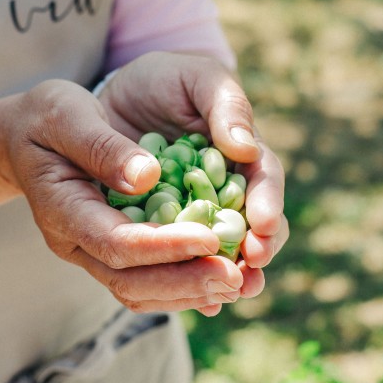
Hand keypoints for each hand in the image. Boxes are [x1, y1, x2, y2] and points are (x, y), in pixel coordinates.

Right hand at [0, 79, 245, 313]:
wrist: (23, 136)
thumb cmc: (46, 116)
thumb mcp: (66, 113)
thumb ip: (103, 145)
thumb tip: (148, 176)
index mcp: (62, 209)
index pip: (116, 242)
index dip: (164, 246)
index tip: (209, 239)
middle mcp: (74, 242)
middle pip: (130, 281)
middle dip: (185, 281)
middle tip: (236, 277)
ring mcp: (91, 253)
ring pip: (140, 291)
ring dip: (189, 292)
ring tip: (239, 283)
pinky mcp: (110, 251)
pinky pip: (146, 283)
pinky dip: (183, 286)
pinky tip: (221, 281)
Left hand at [99, 52, 288, 314]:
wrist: (115, 96)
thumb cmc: (164, 80)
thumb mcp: (196, 78)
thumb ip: (225, 106)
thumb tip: (245, 149)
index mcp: (242, 153)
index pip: (263, 180)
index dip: (268, 203)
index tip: (265, 225)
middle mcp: (226, 189)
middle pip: (253, 226)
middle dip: (257, 249)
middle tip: (252, 268)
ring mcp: (198, 214)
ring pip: (222, 251)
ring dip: (229, 274)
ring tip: (230, 293)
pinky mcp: (166, 233)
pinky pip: (182, 262)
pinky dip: (191, 283)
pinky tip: (200, 304)